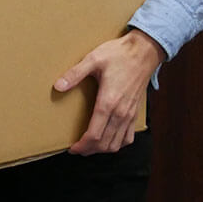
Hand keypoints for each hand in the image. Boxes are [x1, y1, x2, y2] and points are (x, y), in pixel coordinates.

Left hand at [54, 29, 165, 154]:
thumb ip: (75, 74)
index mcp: (108, 101)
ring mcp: (130, 114)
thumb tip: (58, 86)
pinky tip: (109, 140)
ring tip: (89, 147)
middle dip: (90, 150)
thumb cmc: (119, 54)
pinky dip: (118, 143)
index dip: (82, 145)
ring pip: (117, 143)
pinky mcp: (135, 112)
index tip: (72, 148)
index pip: (95, 134)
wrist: (144, 52)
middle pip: (105, 143)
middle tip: (77, 149)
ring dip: (103, 149)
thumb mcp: (93, 59)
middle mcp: (121, 112)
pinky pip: (128, 136)